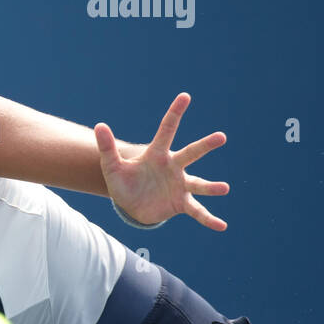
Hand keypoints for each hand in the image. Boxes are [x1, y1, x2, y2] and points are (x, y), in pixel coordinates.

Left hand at [94, 92, 230, 230]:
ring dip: (211, 187)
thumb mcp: (112, 166)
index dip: (175, 113)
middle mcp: (173, 167)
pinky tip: (221, 226)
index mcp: (157, 154)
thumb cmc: (123, 181)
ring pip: (198, 184)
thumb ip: (107, 147)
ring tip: (224, 188)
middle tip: (221, 137)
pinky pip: (198, 212)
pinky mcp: (181, 204)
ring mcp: (180, 185)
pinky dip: (209, 219)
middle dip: (205, 145)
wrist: (130, 205)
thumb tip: (99, 125)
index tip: (185, 96)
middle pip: (191, 153)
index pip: (167, 130)